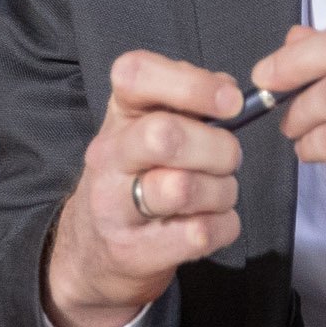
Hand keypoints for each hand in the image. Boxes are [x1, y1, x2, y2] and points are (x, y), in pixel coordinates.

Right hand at [44, 51, 244, 326]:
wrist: (94, 250)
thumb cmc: (139, 176)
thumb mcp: (152, 127)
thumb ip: (190, 101)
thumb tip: (228, 92)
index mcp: (119, 115)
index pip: (134, 74)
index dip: (192, 83)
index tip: (231, 103)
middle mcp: (107, 156)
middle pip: (164, 135)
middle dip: (218, 148)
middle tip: (228, 159)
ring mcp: (114, 207)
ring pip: (184, 188)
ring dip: (222, 191)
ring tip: (218, 194)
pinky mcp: (132, 252)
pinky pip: (200, 233)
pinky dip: (224, 226)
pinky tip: (213, 222)